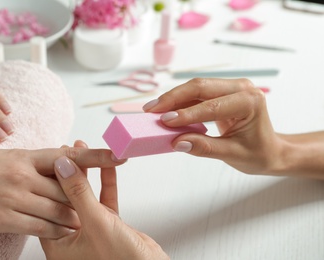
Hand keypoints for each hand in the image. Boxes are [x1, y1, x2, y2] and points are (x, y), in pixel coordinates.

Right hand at [0, 145, 125, 238]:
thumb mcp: (2, 156)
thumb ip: (32, 162)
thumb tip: (59, 162)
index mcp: (23, 155)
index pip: (68, 155)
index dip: (97, 155)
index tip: (119, 154)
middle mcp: (22, 176)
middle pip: (67, 188)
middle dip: (82, 197)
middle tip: (94, 202)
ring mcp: (14, 198)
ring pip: (58, 210)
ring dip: (72, 217)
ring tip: (80, 220)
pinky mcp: (4, 220)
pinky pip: (41, 227)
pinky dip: (55, 230)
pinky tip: (61, 230)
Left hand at [40, 154, 168, 259]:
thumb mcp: (95, 223)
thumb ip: (79, 193)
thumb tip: (62, 166)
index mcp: (58, 245)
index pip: (48, 205)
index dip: (51, 179)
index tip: (54, 157)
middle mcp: (72, 238)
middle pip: (67, 198)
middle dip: (70, 172)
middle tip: (68, 149)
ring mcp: (91, 231)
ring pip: (86, 197)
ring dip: (88, 174)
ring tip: (84, 149)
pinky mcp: (109, 226)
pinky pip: (104, 200)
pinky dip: (106, 183)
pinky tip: (106, 165)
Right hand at [143, 78, 281, 174]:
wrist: (270, 149)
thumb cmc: (258, 153)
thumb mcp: (233, 155)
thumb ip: (205, 148)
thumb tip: (177, 143)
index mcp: (249, 101)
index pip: (212, 106)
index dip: (186, 114)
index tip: (164, 121)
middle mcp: (241, 88)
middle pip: (200, 87)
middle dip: (173, 98)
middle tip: (151, 110)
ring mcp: (230, 88)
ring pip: (195, 87)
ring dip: (173, 98)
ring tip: (153, 109)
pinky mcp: (221, 92)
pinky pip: (196, 94)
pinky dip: (179, 102)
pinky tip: (164, 110)